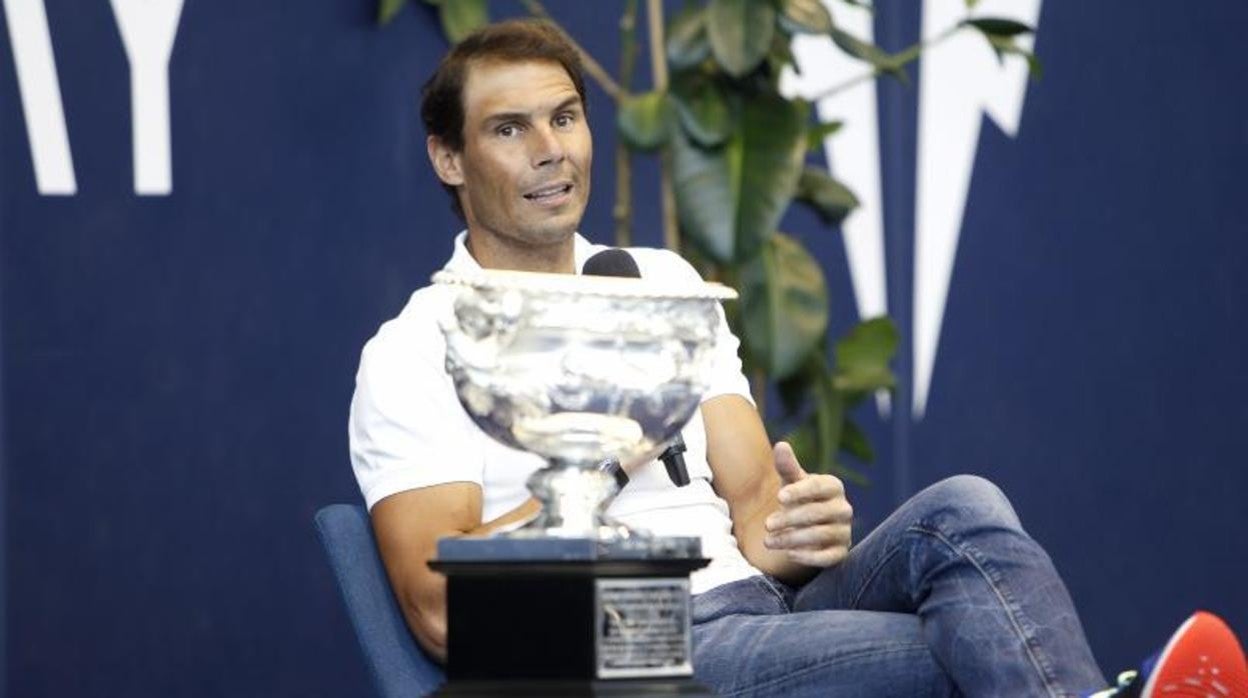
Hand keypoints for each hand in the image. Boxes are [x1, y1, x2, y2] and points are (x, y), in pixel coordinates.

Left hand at [762, 442, 853, 567]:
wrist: (809, 526)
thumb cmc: (799, 498)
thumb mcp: (791, 481)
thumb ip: (787, 466)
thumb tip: (781, 445)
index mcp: (833, 487)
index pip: (819, 487)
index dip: (799, 492)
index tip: (778, 497)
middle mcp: (844, 508)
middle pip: (818, 513)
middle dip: (790, 518)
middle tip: (767, 524)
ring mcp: (844, 531)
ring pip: (820, 535)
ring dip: (792, 539)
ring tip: (768, 541)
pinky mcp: (841, 552)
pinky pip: (828, 557)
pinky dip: (808, 557)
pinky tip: (788, 554)